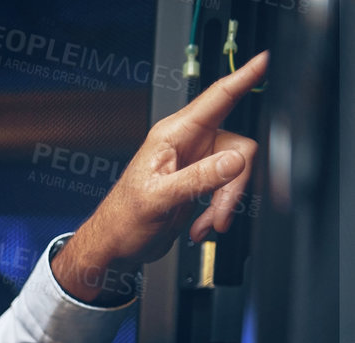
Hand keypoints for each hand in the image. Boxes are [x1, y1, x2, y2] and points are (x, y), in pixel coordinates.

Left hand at [52, 51, 266, 302]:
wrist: (116, 245)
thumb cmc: (122, 219)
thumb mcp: (158, 199)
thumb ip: (197, 178)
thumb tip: (233, 161)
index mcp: (172, 135)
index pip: (216, 99)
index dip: (242, 78)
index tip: (263, 60)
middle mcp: (187, 143)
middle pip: (238, 147)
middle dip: (233, 184)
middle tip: (218, 213)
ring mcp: (196, 162)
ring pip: (237, 171)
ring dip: (225, 203)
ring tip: (204, 225)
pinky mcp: (201, 181)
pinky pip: (228, 188)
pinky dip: (218, 211)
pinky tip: (200, 226)